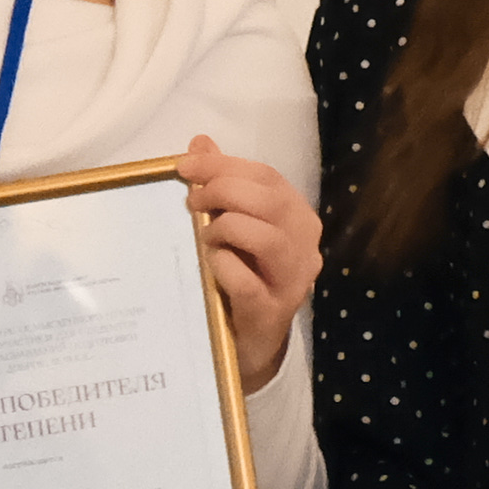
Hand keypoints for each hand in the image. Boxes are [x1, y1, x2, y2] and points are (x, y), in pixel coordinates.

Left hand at [184, 135, 319, 386]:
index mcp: (296, 218)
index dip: (224, 165)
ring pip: (267, 238)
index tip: (184, 166)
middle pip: (270, 202)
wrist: (250, 345)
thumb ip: (222, 186)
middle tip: (190, 202)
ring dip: (226, 229)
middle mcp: (304, 246)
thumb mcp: (232, 228)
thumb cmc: (241, 279)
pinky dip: (223, 267)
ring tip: (203, 236)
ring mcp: (292, 282)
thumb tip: (200, 143)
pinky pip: (248, 282)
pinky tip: (208, 264)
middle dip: (223, 192)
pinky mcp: (272, 313)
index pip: (267, 177)